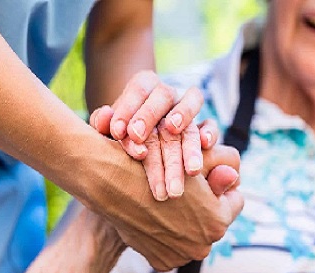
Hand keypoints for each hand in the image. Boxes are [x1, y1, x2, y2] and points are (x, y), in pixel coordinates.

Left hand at [89, 70, 215, 199]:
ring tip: (174, 136)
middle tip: (137, 137)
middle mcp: (167, 94)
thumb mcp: (110, 128)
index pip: (138, 89)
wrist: (141, 142)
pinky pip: (210, 124)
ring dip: (183, 123)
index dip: (128, 108)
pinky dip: (210, 132)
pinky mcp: (202, 126)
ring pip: (190, 109)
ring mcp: (186, 108)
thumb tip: (105, 118)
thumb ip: (104, 123)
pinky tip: (205, 145)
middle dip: (149, 115)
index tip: (118, 132)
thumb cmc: (123, 133)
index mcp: (144, 86)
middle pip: (162, 96)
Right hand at [89, 140, 242, 271]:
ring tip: (170, 208)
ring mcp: (181, 258)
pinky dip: (168, 240)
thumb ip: (221, 174)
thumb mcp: (193, 168)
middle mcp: (203, 246)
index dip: (223, 190)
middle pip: (213, 224)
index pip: (235, 203)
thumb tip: (235, 176)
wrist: (117, 186)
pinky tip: (157, 221)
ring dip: (186, 227)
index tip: (212, 183)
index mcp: (218, 222)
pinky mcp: (162, 263)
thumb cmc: (157, 171)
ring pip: (193, 238)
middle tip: (188, 195)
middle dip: (205, 211)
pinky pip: (173, 250)